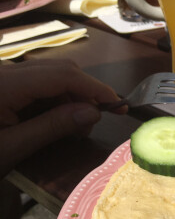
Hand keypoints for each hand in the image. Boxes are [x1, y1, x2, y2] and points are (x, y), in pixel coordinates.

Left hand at [0, 59, 124, 178]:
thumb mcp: (12, 148)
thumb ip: (53, 127)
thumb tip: (92, 113)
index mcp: (6, 85)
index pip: (63, 75)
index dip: (95, 88)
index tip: (118, 105)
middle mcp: (5, 73)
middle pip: (59, 70)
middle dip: (86, 92)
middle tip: (104, 118)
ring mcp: (3, 78)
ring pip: (50, 77)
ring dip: (72, 98)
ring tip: (79, 128)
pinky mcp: (2, 87)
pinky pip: (37, 86)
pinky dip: (55, 102)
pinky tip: (60, 122)